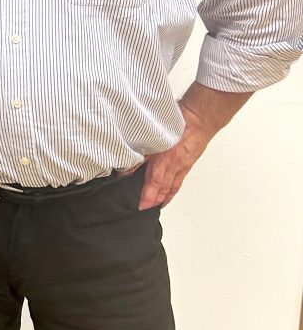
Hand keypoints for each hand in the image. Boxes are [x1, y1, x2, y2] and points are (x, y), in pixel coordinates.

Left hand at [138, 82, 250, 209]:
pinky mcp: (188, 163)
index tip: (141, 206)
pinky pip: (179, 180)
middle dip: (154, 201)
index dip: (147, 197)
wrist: (200, 118)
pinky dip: (173, 189)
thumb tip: (128, 166)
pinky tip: (169, 192)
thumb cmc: (179, 122)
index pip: (154, 183)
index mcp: (165, 159)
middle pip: (163, 188)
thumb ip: (140, 152)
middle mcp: (175, 165)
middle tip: (145, 211)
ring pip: (172, 186)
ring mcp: (183, 165)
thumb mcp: (154, 135)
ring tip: (156, 206)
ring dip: (164, 197)